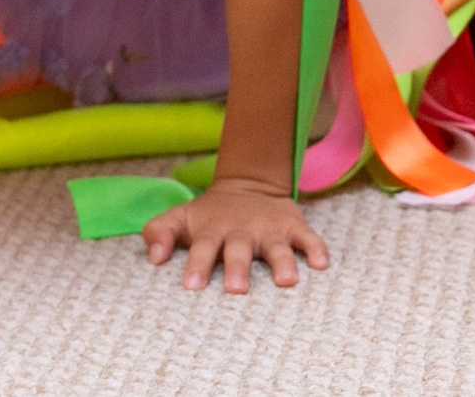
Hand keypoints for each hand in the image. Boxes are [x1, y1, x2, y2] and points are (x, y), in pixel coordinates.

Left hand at [143, 178, 329, 293]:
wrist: (248, 184)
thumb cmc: (209, 215)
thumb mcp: (181, 217)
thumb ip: (160, 232)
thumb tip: (153, 256)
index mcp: (213, 231)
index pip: (203, 247)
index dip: (197, 265)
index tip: (191, 287)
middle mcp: (241, 231)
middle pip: (239, 250)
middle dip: (237, 268)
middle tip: (235, 289)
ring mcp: (269, 230)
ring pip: (276, 247)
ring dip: (282, 262)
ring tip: (286, 281)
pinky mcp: (293, 227)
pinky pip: (308, 238)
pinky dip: (316, 249)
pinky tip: (322, 264)